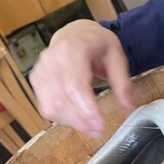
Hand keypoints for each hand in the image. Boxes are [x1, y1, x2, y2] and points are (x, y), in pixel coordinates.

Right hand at [29, 20, 132, 137]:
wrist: (73, 33)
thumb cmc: (95, 43)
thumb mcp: (116, 55)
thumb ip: (122, 81)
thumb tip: (127, 105)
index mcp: (71, 49)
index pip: (75, 86)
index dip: (86, 110)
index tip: (100, 126)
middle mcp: (50, 59)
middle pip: (61, 100)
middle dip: (81, 121)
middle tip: (98, 131)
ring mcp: (40, 70)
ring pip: (51, 107)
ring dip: (72, 122)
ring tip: (90, 126)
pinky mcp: (36, 81)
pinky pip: (46, 107)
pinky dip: (62, 117)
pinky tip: (76, 117)